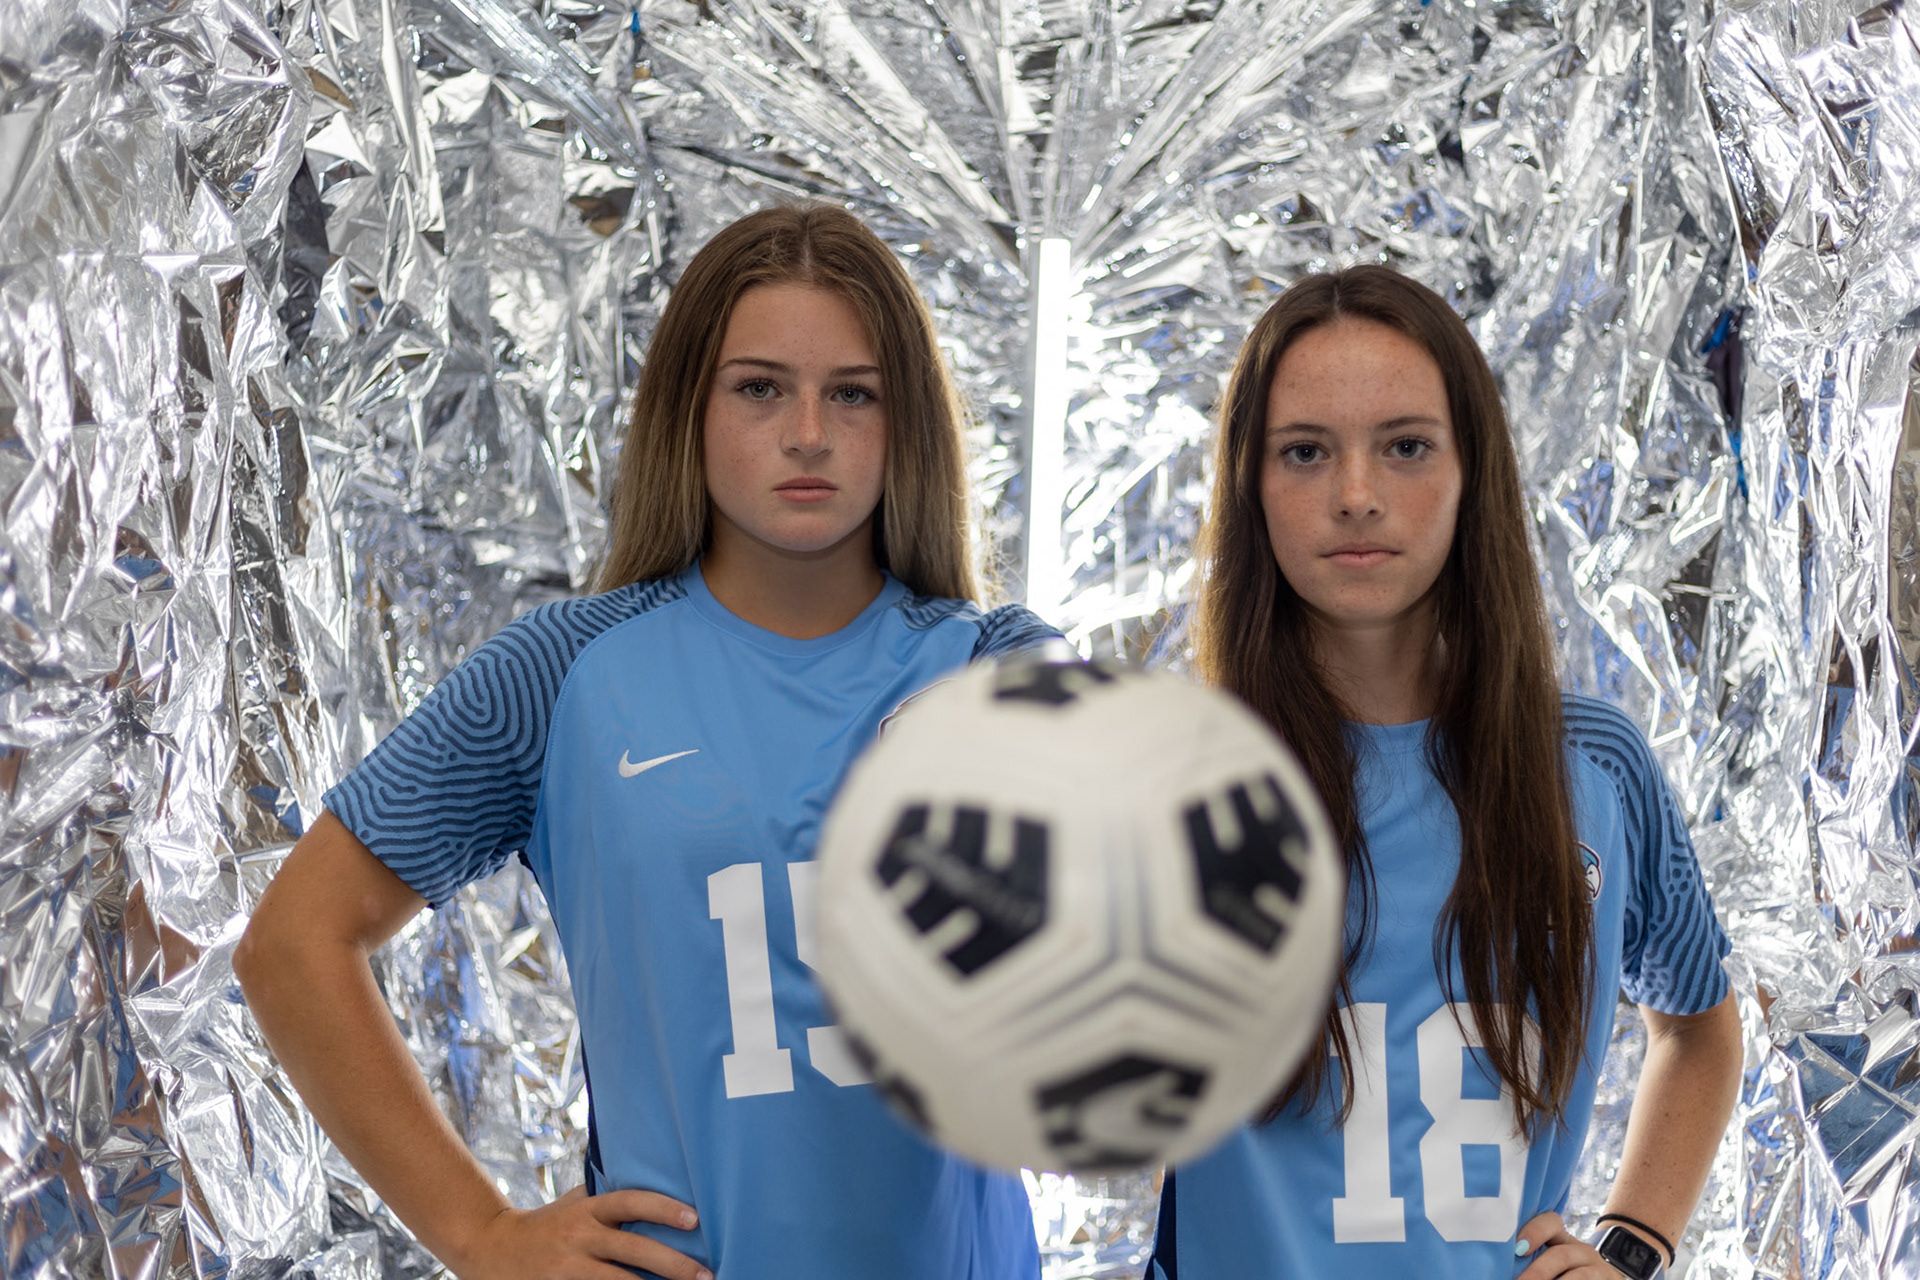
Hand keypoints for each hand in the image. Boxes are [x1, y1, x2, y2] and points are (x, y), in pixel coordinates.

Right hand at [452, 1184, 712, 1279]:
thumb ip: (607, 1197)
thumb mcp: (574, 1203)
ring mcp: (568, 1267)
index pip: (631, 1201)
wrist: (492, 1249)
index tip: (694, 1219)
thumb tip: (657, 1180)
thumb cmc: (546, 1224)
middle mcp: (579, 1236)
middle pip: (632, 1248)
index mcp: (587, 1209)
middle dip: (673, 1264)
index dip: (663, 1208)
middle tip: (706, 1275)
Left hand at [1513, 1211, 1626, 1277]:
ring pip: (1578, 1276)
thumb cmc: (1564, 1273)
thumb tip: (1500, 1267)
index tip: (1518, 1249)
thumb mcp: (1550, 1261)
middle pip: (1560, 1255)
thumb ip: (1529, 1260)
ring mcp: (1598, 1269)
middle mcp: (1582, 1251)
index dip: (1535, 1231)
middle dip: (1538, 1272)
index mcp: (1563, 1239)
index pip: (1551, 1222)